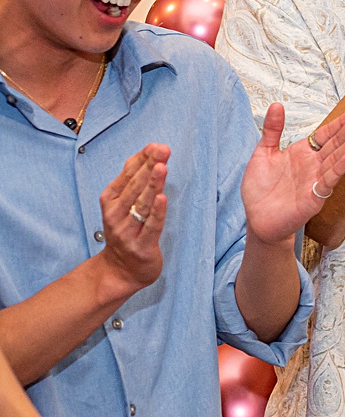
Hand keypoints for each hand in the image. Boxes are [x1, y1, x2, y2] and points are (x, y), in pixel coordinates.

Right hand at [96, 145, 168, 296]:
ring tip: (161, 167)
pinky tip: (162, 198)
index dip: (141, 160)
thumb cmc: (126, 231)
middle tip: (162, 150)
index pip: (127, 176)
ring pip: (141, 204)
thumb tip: (147, 154)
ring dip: (152, 184)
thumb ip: (133, 182)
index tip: (155, 146)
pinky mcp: (141, 246)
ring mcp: (127, 231)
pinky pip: (151, 226)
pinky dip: (156, 212)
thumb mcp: (124, 205)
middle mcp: (115, 214)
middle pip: (134, 187)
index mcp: (110, 201)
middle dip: (149, 167)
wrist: (120, 270)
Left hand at [241, 104, 344, 244]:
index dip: (340, 123)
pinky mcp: (314, 197)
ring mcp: (316, 180)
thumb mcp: (263, 153)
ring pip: (336, 160)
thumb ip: (272, 130)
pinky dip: (338, 169)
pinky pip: (328, 181)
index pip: (326, 134)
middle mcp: (314, 165)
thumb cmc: (260, 188)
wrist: (257, 218)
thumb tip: (276, 104)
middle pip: (335, 144)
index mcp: (303, 153)